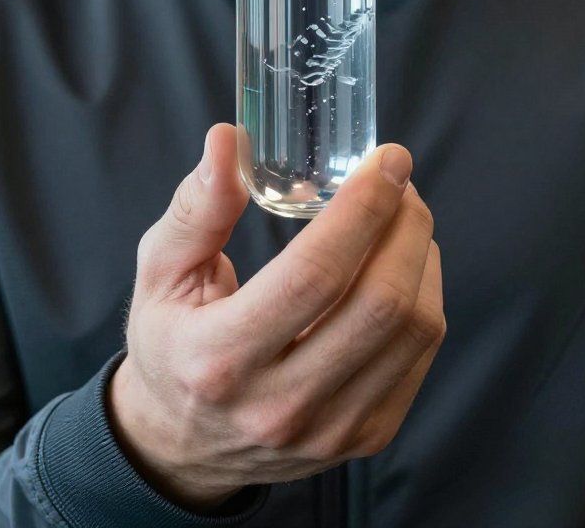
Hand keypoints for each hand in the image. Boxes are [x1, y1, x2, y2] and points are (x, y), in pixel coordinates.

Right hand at [107, 123, 444, 512]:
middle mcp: (280, 404)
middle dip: (405, 224)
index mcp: (220, 358)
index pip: (314, 275)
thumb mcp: (160, 270)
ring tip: (402, 216)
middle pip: (380, 303)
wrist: (182, 444)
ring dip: (421, 255)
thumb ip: (197, 207)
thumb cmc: (170, 340)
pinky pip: (420, 356)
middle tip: (399, 179)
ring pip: (413, 329)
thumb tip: (227, 140)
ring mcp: (330, 430)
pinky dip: (424, 295)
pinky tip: (402, 264)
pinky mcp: (366, 438)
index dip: (363, 209)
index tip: (386, 160)